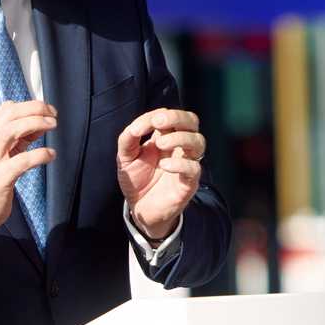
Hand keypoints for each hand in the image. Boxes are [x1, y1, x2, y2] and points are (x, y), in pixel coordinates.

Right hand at [0, 100, 56, 245]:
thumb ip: (17, 138)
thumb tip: (41, 123)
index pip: (5, 110)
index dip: (28, 106)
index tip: (45, 111)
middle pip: (9, 114)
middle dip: (34, 109)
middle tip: (52, 114)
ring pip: (12, 130)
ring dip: (36, 123)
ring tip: (52, 125)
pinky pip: (22, 161)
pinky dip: (40, 154)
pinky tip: (50, 155)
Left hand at [117, 108, 204, 238]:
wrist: (139, 208)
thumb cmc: (136, 179)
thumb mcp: (125, 156)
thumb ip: (128, 139)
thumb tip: (135, 127)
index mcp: (166, 136)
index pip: (170, 116)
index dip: (156, 117)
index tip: (137, 129)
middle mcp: (179, 147)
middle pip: (192, 121)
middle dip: (177, 117)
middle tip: (158, 123)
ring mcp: (187, 163)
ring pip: (199, 141)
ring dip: (180, 138)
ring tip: (160, 144)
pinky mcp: (189, 183)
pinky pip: (194, 169)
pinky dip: (180, 164)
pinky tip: (164, 166)